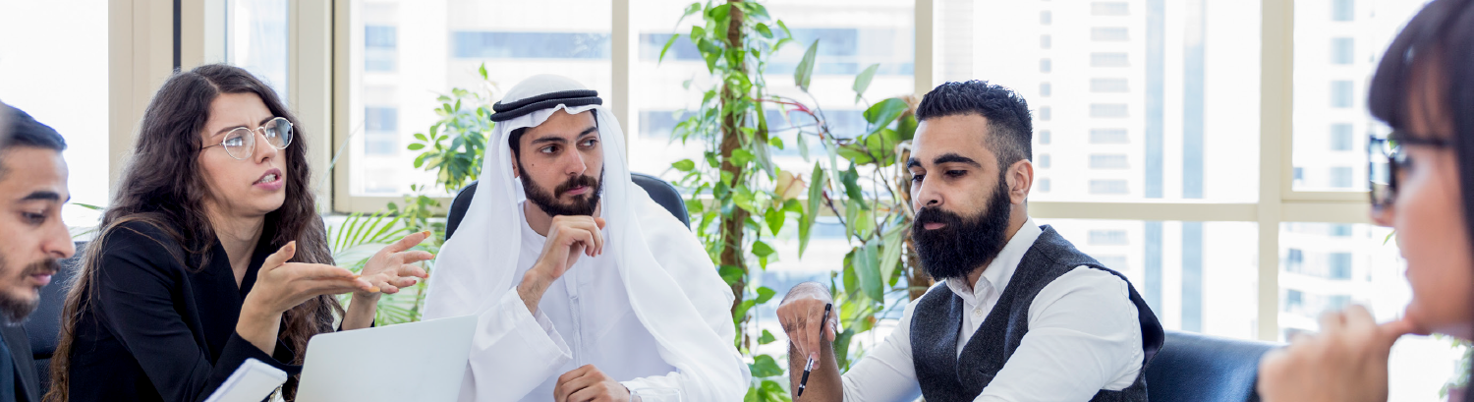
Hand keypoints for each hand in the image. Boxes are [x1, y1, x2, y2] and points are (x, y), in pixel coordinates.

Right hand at [246, 241, 372, 315]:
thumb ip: (280, 254)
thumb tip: (292, 243)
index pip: (322, 272)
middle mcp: (308, 284)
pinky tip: (359, 287)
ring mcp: (313, 290)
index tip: (351, 273)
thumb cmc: (265, 282)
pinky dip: (347, 289)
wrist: (264, 304)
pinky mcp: (315, 293)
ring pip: (337, 288)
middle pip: (334, 283)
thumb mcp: (268, 265)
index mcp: (298, 275)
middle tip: (370, 284)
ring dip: (354, 287)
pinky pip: (334, 290)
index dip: (337, 273)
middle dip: (353, 283)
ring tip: (371, 286)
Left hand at [356, 231, 433, 298]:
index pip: (412, 257)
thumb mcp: (391, 250)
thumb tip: (427, 232)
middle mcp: (395, 272)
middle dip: (415, 272)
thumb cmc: (381, 265)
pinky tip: (385, 289)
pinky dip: (381, 289)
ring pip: (397, 282)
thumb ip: (407, 242)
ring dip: (404, 282)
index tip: (431, 255)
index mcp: (399, 261)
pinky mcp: (375, 286)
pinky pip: (379, 287)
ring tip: (412, 282)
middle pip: (407, 270)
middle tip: (424, 274)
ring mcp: (386, 280)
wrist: (365, 281)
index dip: (421, 256)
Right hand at [517, 216, 604, 313]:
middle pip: (591, 222)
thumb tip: (603, 220)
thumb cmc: (561, 260)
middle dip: (598, 238)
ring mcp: (561, 224)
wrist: (546, 272)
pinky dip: (592, 245)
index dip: (597, 234)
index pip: (588, 220)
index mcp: (562, 220)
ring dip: (597, 242)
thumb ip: (590, 231)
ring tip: (592, 254)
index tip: (596, 249)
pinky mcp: (564, 232)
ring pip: (591, 227)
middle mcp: (560, 219)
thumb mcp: (579, 243)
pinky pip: (587, 234)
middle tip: (596, 252)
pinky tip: (587, 254)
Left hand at [554, 364, 628, 401]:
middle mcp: (595, 375)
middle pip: (565, 388)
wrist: (625, 396)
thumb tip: (557, 396)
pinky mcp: (605, 398)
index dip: (556, 392)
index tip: (558, 400)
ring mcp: (601, 386)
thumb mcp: (592, 381)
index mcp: (589, 368)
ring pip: (572, 399)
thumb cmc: (605, 390)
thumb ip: (577, 383)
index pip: (563, 378)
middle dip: (560, 401)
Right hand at [777, 282, 838, 363]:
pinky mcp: (780, 311)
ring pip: (794, 335)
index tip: (816, 359)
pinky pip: (788, 331)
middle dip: (808, 351)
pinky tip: (801, 339)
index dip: (813, 344)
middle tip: (815, 365)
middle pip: (802, 334)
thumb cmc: (822, 306)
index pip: (812, 327)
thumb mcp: (831, 313)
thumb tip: (831, 338)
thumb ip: (831, 325)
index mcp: (815, 304)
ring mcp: (788, 307)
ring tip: (809, 355)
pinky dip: (795, 339)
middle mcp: (800, 304)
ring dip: (802, 348)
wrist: (806, 289)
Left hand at [1256, 305, 1424, 401]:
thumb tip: (1403, 321)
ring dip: (1305, 354)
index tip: (1351, 338)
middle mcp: (1333, 339)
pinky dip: (1283, 370)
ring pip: (1301, 338)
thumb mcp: (1379, 378)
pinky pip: (1279, 355)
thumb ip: (1383, 344)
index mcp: (1367, 339)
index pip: (1355, 308)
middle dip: (1328, 335)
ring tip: (1315, 383)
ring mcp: (1300, 350)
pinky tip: (1295, 389)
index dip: (1353, 325)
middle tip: (1332, 364)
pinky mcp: (1274, 363)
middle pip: (1326, 318)